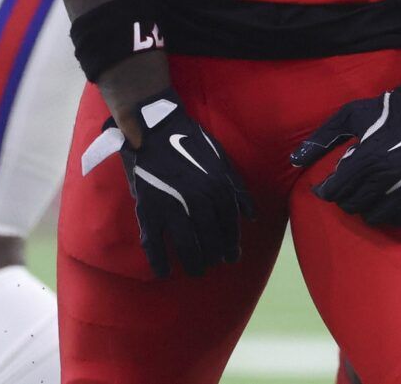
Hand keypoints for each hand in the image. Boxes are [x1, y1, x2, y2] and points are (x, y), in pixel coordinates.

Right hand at [106, 90, 253, 277]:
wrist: (155, 128)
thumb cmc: (191, 142)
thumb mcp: (222, 160)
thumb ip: (237, 188)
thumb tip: (252, 216)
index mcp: (217, 187)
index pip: (229, 225)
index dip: (231, 243)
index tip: (231, 256)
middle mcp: (198, 200)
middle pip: (210, 238)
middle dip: (214, 256)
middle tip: (213, 265)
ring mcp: (172, 206)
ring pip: (186, 244)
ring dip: (193, 262)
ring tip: (196, 270)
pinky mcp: (148, 209)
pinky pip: (154, 242)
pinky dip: (158, 260)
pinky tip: (164, 272)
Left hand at [290, 68, 400, 227]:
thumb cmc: (384, 112)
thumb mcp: (349, 115)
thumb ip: (321, 137)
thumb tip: (294, 160)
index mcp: (367, 157)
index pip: (335, 191)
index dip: (324, 191)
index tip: (323, 186)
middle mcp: (385, 177)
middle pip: (350, 205)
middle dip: (342, 196)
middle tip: (345, 185)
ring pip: (371, 216)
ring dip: (362, 206)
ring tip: (362, 192)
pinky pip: (395, 219)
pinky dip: (386, 213)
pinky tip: (382, 199)